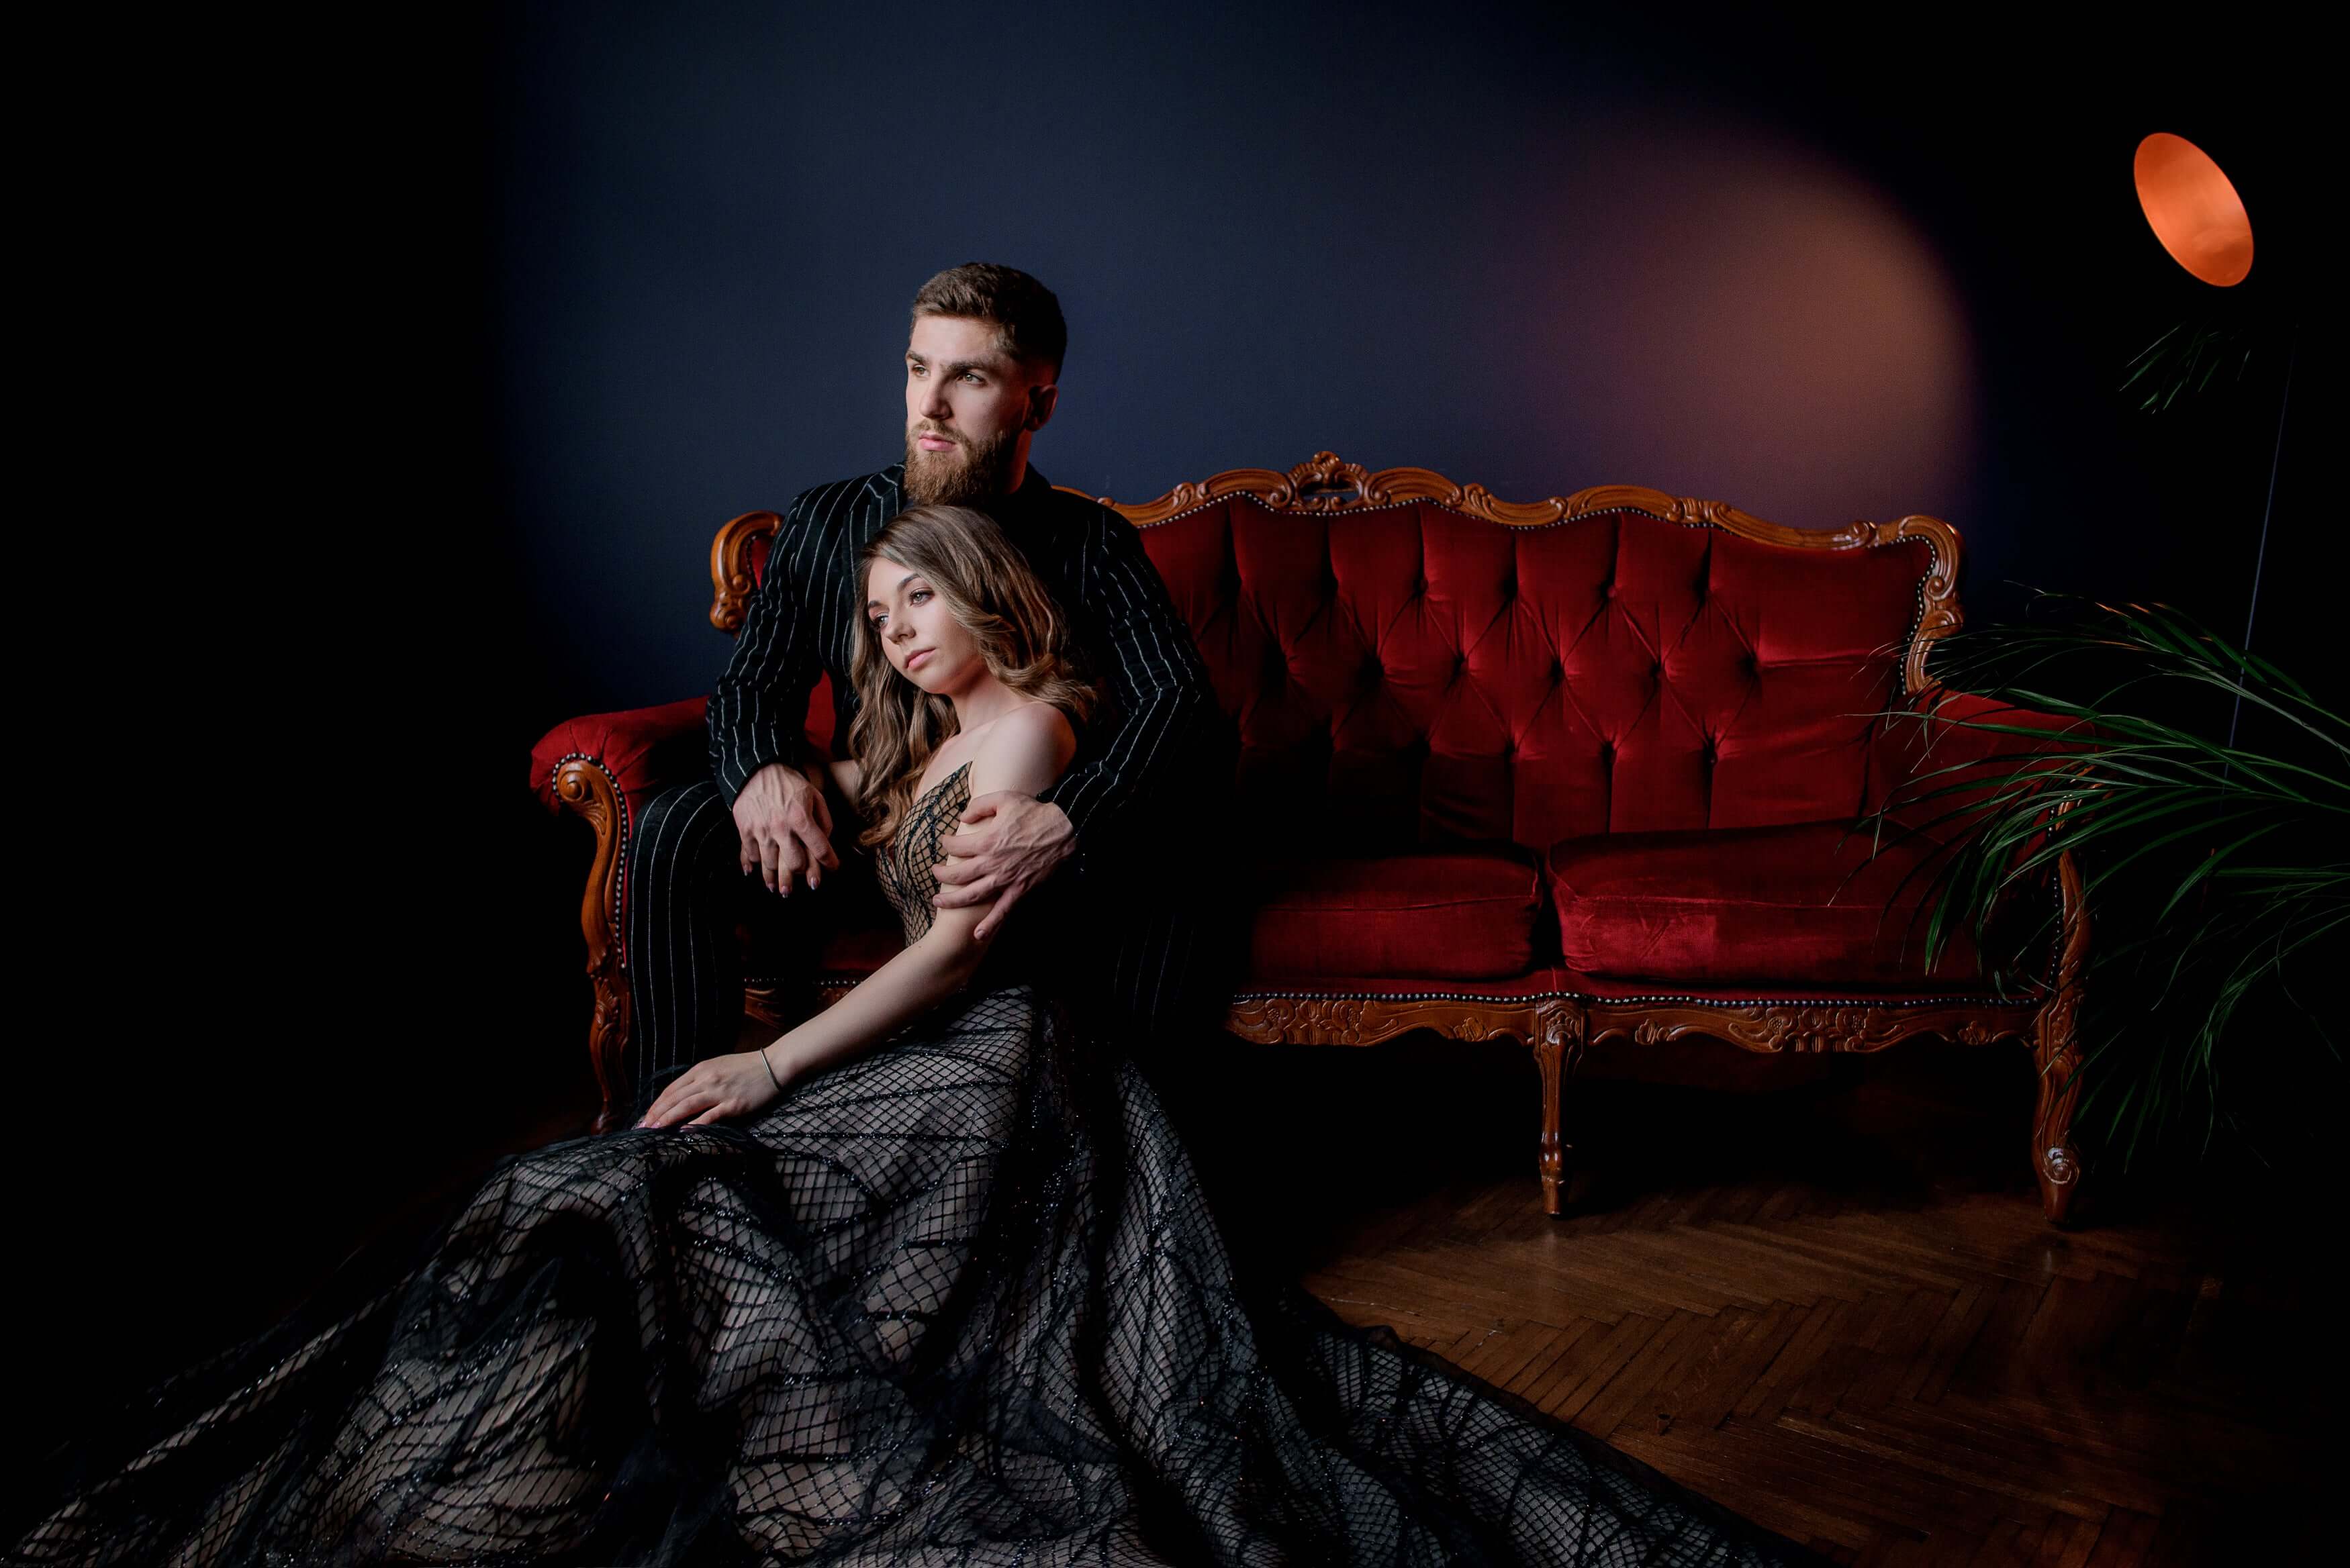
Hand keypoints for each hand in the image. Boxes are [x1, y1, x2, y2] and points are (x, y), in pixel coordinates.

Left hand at [635, 1047, 788, 1128]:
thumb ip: (699, 1080)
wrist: (772, 1065)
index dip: (657, 1104)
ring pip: (687, 1106)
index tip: (646, 1116)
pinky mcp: (734, 1105)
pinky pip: (711, 1115)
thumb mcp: (717, 1066)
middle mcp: (707, 1080)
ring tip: (655, 1130)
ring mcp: (720, 1092)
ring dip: (668, 1118)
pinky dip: (696, 1124)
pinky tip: (684, 1131)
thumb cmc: (744, 1067)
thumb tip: (680, 1097)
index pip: (672, 1089)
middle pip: (675, 1098)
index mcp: (701, 1070)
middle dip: (656, 1113)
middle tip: (643, 1127)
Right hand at [733, 760, 838, 895]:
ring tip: (777, 888)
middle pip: (794, 863)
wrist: (758, 769)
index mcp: (801, 819)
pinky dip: (752, 865)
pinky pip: (749, 855)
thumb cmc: (790, 783)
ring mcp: (761, 831)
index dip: (829, 862)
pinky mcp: (745, 830)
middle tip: (803, 882)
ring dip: (774, 879)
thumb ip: (823, 819)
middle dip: (800, 874)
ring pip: (770, 865)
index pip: (820, 849)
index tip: (832, 868)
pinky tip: (754, 872)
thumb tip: (827, 841)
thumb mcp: (814, 795)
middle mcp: (782, 829)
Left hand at [932, 794, 1073, 940]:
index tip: (945, 841)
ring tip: (938, 902)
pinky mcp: (1019, 889)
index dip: (946, 843)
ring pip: (972, 895)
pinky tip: (977, 935)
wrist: (1064, 830)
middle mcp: (992, 863)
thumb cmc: (1035, 812)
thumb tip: (962, 818)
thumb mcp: (1004, 798)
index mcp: (987, 840)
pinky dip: (990, 924)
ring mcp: (1005, 879)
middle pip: (957, 874)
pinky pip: (1002, 910)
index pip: (956, 846)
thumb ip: (979, 806)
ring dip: (953, 901)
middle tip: (934, 873)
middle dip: (941, 875)